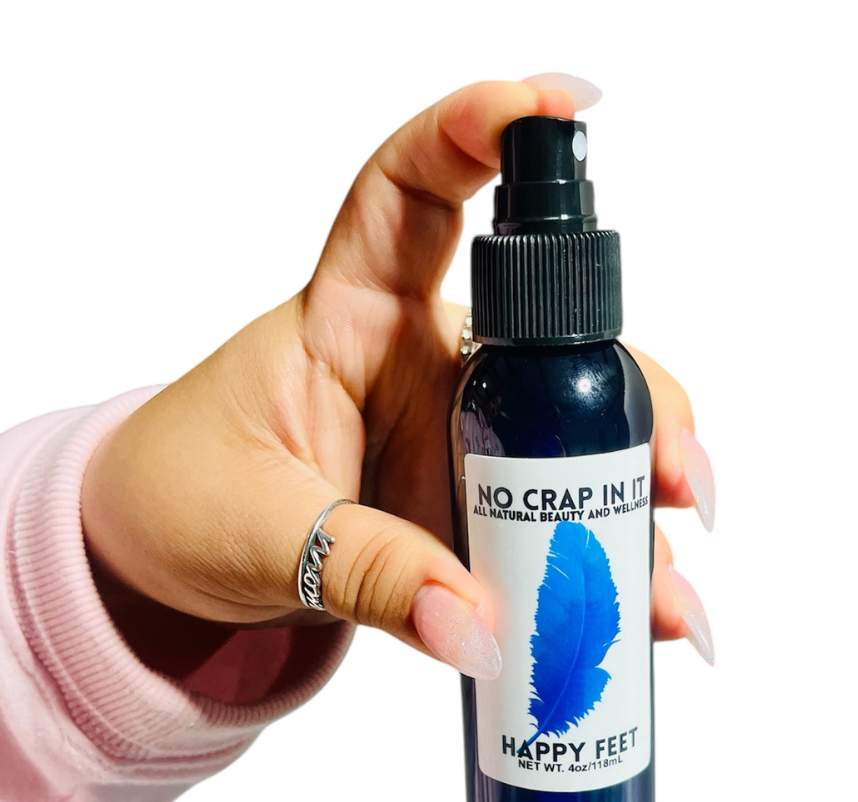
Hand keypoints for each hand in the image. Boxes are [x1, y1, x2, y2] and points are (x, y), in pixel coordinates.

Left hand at [81, 77, 715, 679]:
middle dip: (638, 400)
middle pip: (557, 344)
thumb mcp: (260, 534)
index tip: (559, 106)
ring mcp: (465, 440)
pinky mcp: (478, 509)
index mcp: (352, 318)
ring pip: (582, 443)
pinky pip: (559, 528)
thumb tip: (480, 631)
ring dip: (638, 508)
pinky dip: (607, 570)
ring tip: (666, 588)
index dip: (478, 132)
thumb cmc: (185, 502)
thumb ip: (367, 575)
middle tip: (679, 470)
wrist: (170, 565)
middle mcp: (430, 365)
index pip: (409, 194)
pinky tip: (646, 613)